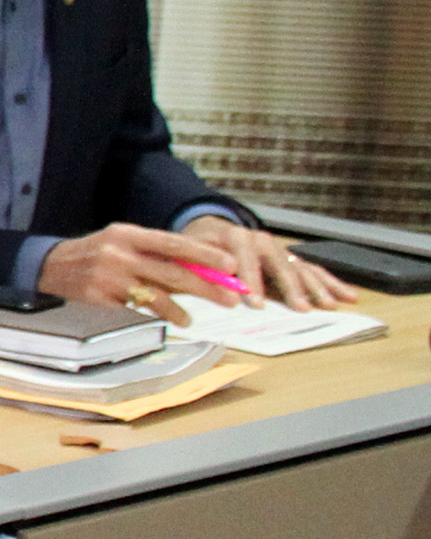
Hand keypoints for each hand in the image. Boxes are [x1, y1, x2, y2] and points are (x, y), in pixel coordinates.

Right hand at [36, 221, 247, 327]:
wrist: (50, 265)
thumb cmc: (97, 252)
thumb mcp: (124, 242)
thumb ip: (156, 253)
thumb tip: (199, 269)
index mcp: (129, 235)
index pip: (174, 244)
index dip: (204, 255)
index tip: (230, 265)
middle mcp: (120, 254)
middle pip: (172, 272)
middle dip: (206, 286)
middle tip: (230, 297)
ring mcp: (110, 277)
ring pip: (157, 295)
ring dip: (181, 310)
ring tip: (194, 318)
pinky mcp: (102, 298)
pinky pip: (138, 308)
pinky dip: (160, 314)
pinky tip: (174, 319)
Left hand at [184, 215, 355, 309]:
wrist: (210, 228)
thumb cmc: (200, 245)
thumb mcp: (192, 252)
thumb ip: (202, 269)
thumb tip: (215, 290)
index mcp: (237, 237)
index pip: (246, 261)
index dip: (251, 283)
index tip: (256, 305)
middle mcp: (262, 241)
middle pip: (281, 266)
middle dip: (292, 290)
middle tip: (301, 309)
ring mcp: (279, 250)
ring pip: (301, 269)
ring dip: (317, 289)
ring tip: (329, 306)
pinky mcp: (290, 258)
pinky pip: (313, 270)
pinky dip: (331, 283)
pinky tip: (347, 295)